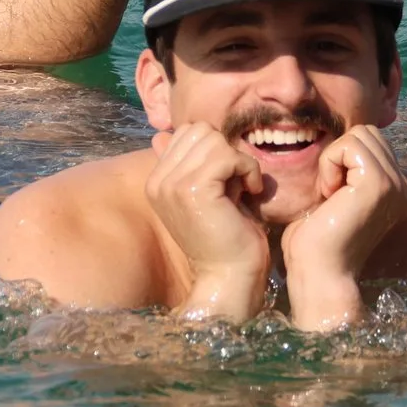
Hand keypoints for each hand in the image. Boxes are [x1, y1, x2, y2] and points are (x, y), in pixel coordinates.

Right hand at [144, 124, 270, 320]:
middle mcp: (158, 181)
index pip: (186, 133)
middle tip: (236, 183)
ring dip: (238, 161)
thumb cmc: (225, 236)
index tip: (227, 180)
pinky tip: (251, 193)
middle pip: (199, 130)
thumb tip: (162, 135)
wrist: (229, 275)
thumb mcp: (204, 193)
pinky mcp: (193, 190)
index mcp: (156, 181)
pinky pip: (228, 156)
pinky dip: (247, 170)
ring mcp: (172, 185)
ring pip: (214, 140)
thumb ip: (188, 165)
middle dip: (225, 151)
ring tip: (242, 189)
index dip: (215, 149)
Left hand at [279, 125, 406, 330]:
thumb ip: (348, 170)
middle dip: (340, 155)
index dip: (343, 159)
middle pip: (367, 132)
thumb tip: (342, 141)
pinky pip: (348, 145)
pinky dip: (330, 164)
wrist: (320, 274)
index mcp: (396, 190)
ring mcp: (394, 184)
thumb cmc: (317, 241)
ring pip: (359, 135)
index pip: (371, 142)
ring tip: (331, 195)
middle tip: (331, 193)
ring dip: (334, 160)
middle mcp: (402, 186)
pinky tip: (329, 195)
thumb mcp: (338, 196)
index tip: (333, 196)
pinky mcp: (378, 183)